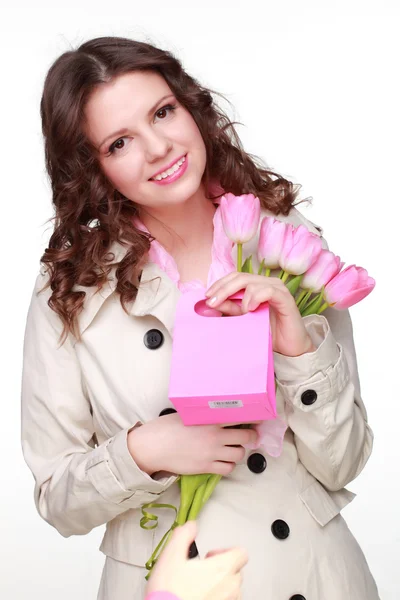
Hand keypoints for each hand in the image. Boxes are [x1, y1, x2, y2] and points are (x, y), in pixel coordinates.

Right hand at [128, 412, 257, 475]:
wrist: (154, 447)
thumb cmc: (167, 427)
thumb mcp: (188, 415)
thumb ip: (205, 415)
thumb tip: (219, 414)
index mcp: (210, 421)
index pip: (240, 418)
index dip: (253, 419)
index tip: (259, 419)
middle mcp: (214, 437)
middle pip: (245, 438)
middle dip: (251, 437)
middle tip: (251, 435)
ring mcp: (211, 454)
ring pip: (239, 454)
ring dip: (239, 451)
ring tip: (233, 447)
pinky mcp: (206, 468)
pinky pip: (228, 469)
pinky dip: (229, 464)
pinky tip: (223, 459)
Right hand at [146, 521, 247, 599]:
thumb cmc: (170, 590)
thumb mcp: (172, 555)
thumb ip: (184, 535)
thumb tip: (191, 527)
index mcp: (222, 568)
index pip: (241, 552)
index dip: (227, 550)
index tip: (211, 554)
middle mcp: (230, 586)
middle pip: (236, 569)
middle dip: (222, 566)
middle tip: (204, 569)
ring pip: (232, 588)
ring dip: (221, 583)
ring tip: (201, 584)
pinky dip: (218, 596)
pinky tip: (200, 595)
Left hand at [205, 272, 315, 356]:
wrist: (290, 349)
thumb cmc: (269, 333)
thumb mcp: (244, 320)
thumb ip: (230, 309)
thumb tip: (210, 302)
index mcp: (257, 285)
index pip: (235, 277)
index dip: (220, 284)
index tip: (207, 297)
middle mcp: (267, 283)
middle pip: (240, 277)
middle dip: (223, 289)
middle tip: (212, 302)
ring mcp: (277, 289)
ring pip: (251, 282)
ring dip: (240, 297)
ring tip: (241, 313)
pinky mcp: (286, 298)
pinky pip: (267, 290)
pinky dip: (255, 298)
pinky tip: (250, 309)